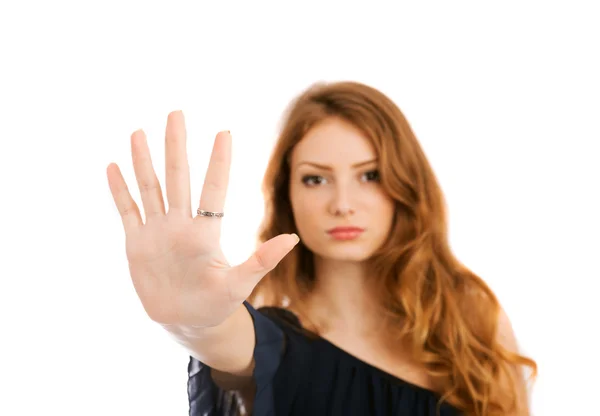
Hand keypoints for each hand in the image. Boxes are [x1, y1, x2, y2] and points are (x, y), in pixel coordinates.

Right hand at [107, 111, 298, 326]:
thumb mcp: (240, 284)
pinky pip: (127, 211)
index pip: (213, 189)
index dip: (218, 162)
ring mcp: (158, 231)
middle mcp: (181, 224)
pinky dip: (119, 190)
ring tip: (140, 132)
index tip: (225, 132)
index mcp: (205, 232)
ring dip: (144, 161)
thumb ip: (261, 260)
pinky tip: (113, 166)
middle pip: (177, 177)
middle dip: (176, 146)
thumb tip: (292, 237)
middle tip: (176, 113)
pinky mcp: (137, 243)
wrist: (186, 320)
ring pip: (150, 188)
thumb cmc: (217, 303)